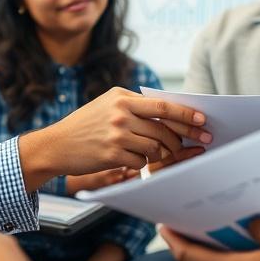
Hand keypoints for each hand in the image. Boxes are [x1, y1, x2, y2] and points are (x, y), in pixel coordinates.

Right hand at [20, 88, 211, 189]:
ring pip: (154, 147)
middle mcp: (121, 113)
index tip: (203, 120)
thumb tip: (169, 112)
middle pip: (163, 128)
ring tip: (158, 153)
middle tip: (197, 142)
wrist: (56, 144)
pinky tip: (133, 160)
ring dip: (161, 153)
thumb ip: (134, 105)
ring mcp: (116, 134)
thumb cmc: (86, 125)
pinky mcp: (112, 154)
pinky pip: (140, 162)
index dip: (186, 114)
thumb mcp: (108, 105)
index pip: (163, 105)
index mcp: (122, 97)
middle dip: (183, 137)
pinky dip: (141, 163)